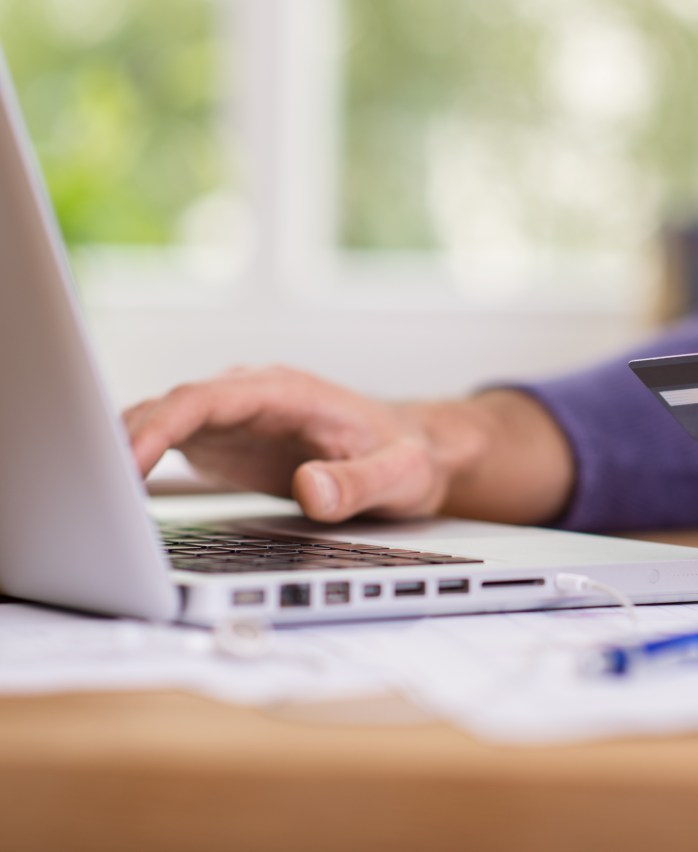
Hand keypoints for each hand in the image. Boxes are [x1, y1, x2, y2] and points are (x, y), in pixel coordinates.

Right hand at [123, 366, 573, 524]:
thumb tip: (310, 489)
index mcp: (289, 392)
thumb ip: (358, 483)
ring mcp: (240, 418)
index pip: (209, 397)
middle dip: (126, 438)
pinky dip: (140, 462)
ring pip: (165, 422)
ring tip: (94, 494)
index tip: (131, 457)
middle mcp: (256, 398)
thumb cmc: (409, 455)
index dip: (164, 424)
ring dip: (126, 449)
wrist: (416, 451)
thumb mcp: (400, 474)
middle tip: (92, 486)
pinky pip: (173, 443)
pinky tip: (118, 492)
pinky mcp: (232, 442)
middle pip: (174, 406)